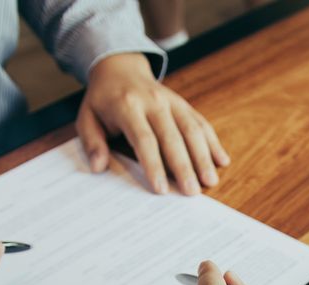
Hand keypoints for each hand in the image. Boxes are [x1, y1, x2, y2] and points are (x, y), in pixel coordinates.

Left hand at [77, 53, 229, 195]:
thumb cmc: (102, 99)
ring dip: (203, 157)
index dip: (154, 165)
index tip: (161, 188)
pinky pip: (201, 123)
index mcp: (127, 106)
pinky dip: (212, 142)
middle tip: (192, 192)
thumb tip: (98, 167)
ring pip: (191, 130)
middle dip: (184, 166)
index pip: (144, 139)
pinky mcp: (183, 104)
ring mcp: (172, 102)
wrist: (120, 68)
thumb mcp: (87, 117)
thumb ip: (92, 142)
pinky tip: (221, 160)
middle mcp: (153, 102)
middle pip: (172, 137)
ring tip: (210, 181)